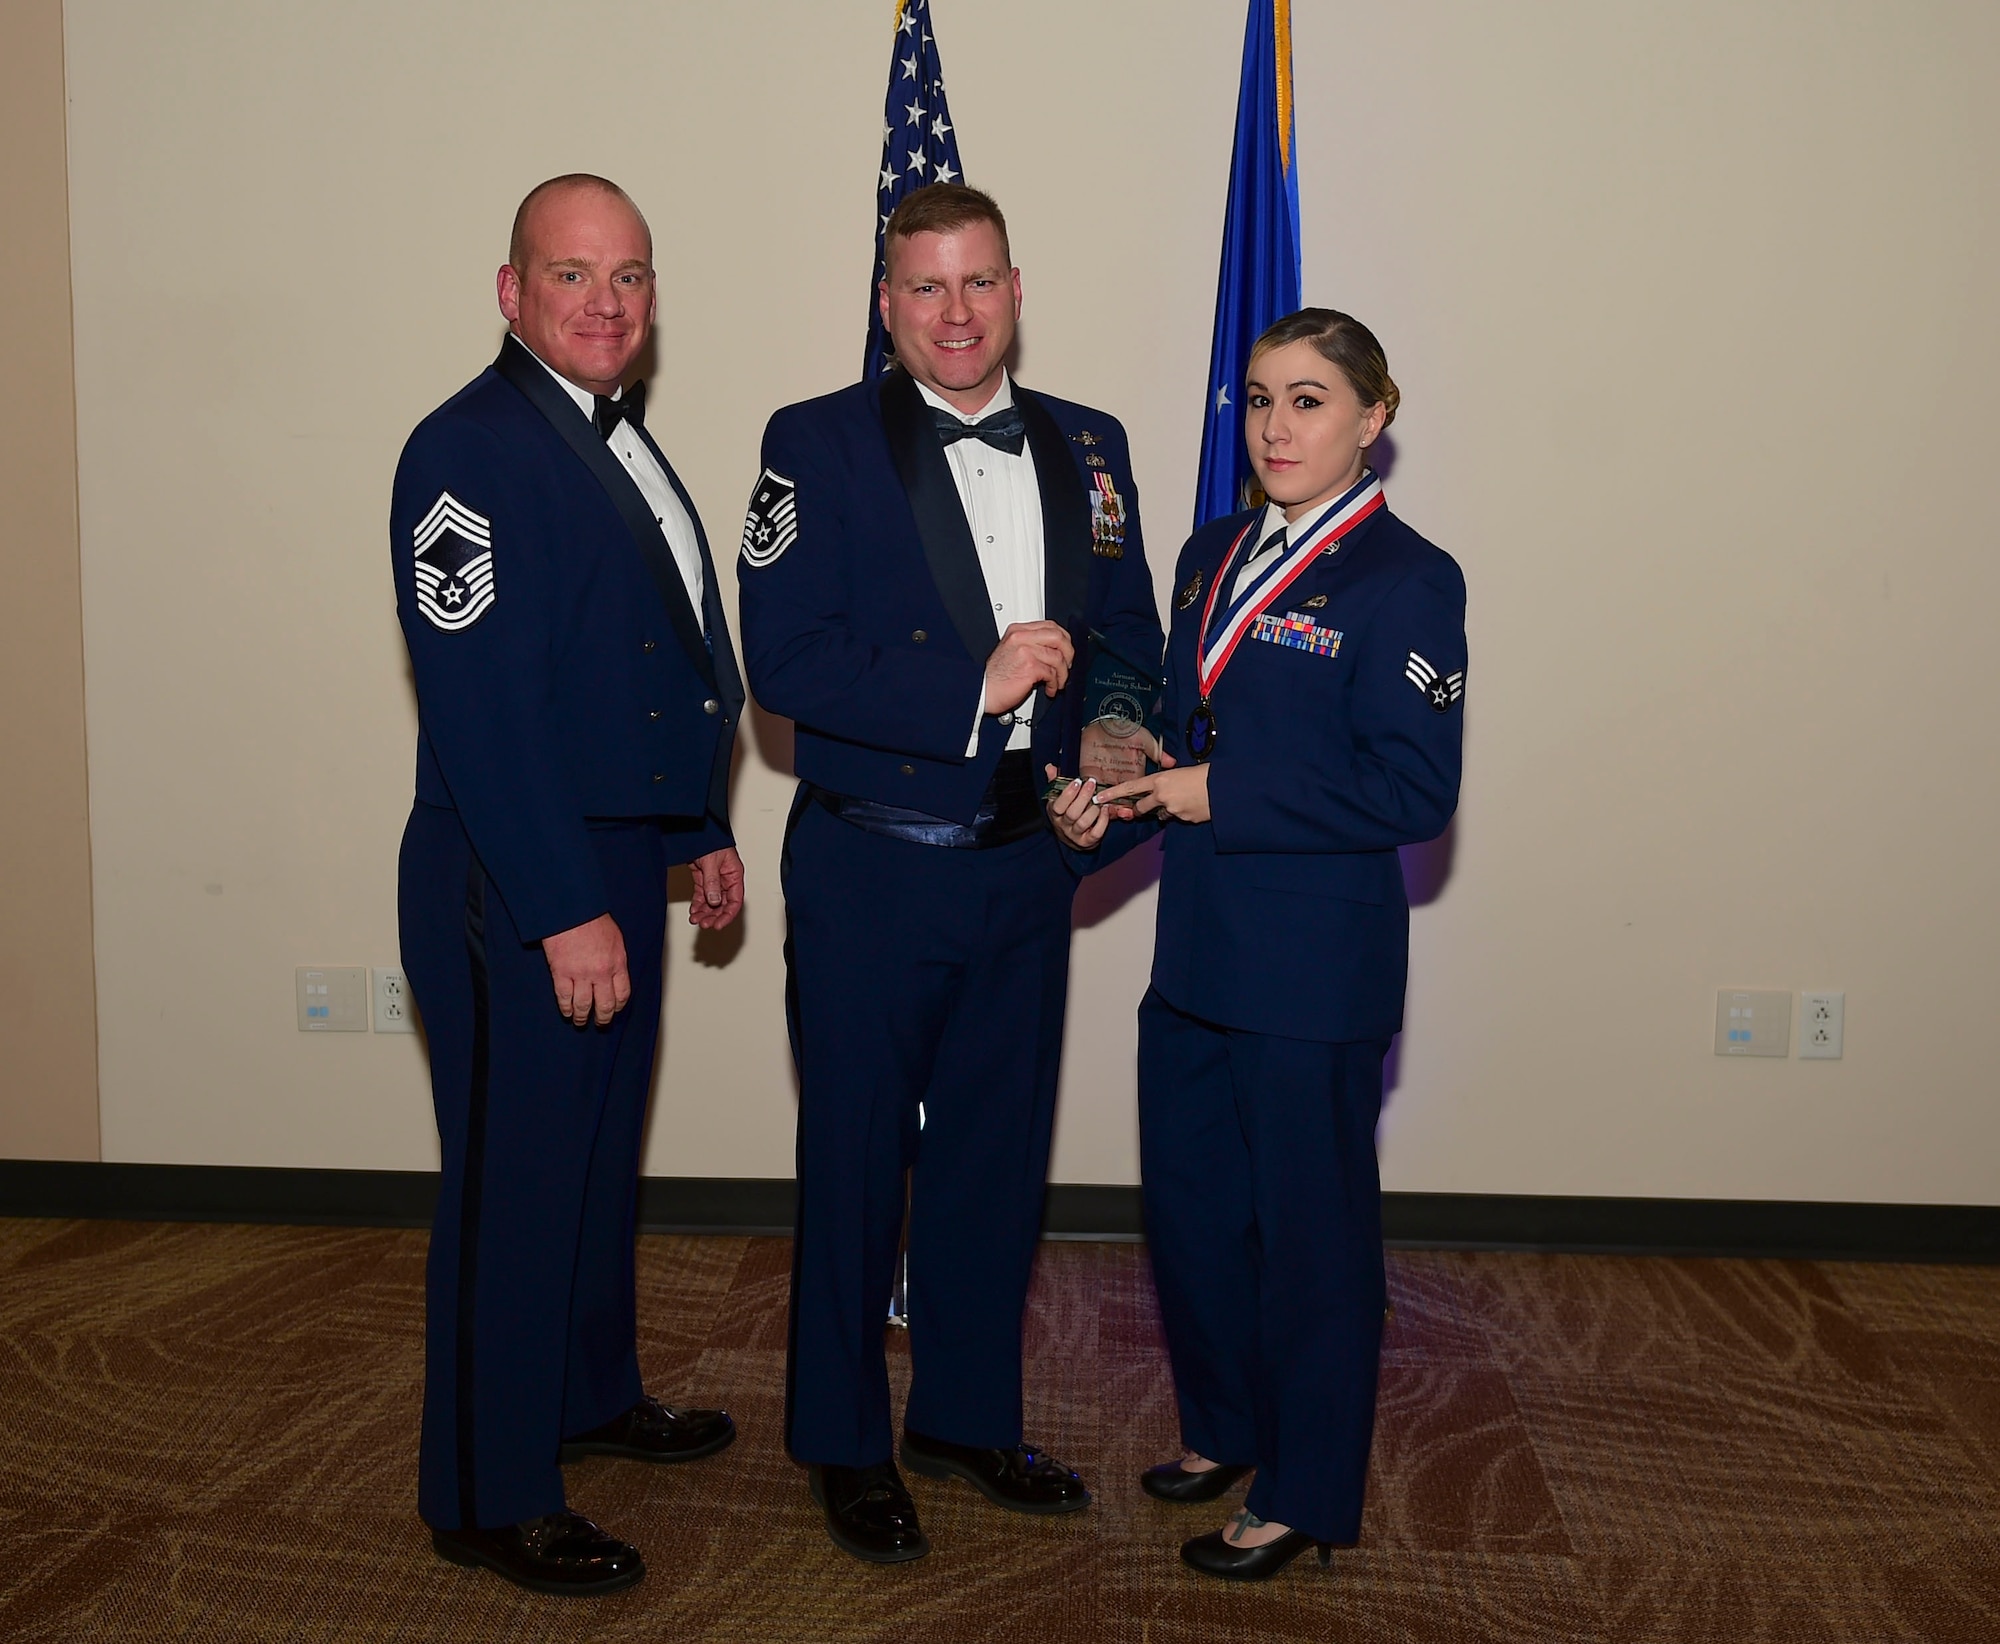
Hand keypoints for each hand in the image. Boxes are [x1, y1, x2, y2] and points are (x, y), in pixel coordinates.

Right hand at [542, 913, 629, 1025]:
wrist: (570, 910)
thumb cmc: (592, 917)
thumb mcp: (615, 937)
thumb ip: (615, 958)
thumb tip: (614, 972)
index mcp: (617, 963)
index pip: (623, 993)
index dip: (619, 1006)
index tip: (615, 1010)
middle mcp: (601, 972)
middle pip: (605, 1004)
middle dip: (603, 1017)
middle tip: (601, 1023)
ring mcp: (581, 974)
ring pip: (584, 1005)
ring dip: (583, 1017)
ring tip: (581, 1021)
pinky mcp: (561, 973)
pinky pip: (564, 998)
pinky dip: (566, 1008)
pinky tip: (567, 1012)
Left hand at [688, 846, 745, 929]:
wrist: (696, 829)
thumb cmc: (710, 839)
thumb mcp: (712, 861)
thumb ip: (713, 882)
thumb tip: (714, 901)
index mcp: (734, 875)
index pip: (735, 901)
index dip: (727, 915)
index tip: (718, 925)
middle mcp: (726, 879)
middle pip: (723, 904)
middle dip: (714, 916)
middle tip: (704, 924)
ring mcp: (714, 879)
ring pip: (712, 902)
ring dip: (704, 912)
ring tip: (696, 919)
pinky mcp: (703, 878)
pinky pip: (702, 895)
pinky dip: (698, 904)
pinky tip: (694, 911)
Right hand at [984, 620, 1074, 714]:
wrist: (983, 691)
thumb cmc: (995, 677)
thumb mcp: (1010, 651)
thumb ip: (1030, 645)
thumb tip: (1054, 650)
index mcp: (1018, 631)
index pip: (1050, 626)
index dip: (1064, 639)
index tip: (1066, 650)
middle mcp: (1021, 638)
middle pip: (1058, 637)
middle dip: (1069, 653)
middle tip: (1067, 665)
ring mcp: (1026, 651)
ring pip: (1058, 657)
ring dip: (1062, 673)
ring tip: (1057, 682)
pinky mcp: (1030, 667)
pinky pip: (1052, 673)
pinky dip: (1054, 683)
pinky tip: (1049, 688)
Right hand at [1044, 764, 1111, 849]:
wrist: (1070, 837)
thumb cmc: (1065, 813)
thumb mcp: (1057, 799)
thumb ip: (1055, 782)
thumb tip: (1050, 767)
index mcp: (1055, 813)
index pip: (1058, 805)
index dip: (1068, 794)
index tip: (1077, 781)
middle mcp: (1064, 825)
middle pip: (1072, 813)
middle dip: (1083, 797)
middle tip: (1092, 783)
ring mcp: (1075, 835)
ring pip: (1084, 822)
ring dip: (1093, 809)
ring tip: (1099, 798)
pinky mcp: (1087, 842)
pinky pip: (1096, 833)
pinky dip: (1103, 821)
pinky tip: (1106, 809)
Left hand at [1093, 760, 1210, 824]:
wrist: (1224, 787)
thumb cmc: (1204, 774)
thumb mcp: (1181, 772)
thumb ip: (1167, 780)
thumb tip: (1161, 788)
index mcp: (1160, 779)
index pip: (1131, 787)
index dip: (1114, 793)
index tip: (1100, 798)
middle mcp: (1162, 795)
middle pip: (1142, 807)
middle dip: (1142, 808)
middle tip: (1151, 803)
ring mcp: (1172, 809)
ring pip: (1161, 814)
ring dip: (1166, 810)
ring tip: (1184, 799)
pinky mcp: (1182, 819)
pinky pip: (1176, 818)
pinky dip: (1181, 813)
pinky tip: (1193, 805)